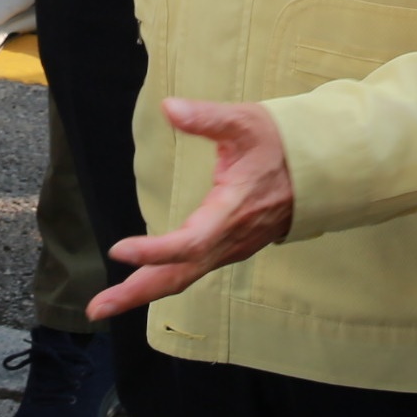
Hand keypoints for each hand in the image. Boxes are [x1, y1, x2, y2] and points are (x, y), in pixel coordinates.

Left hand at [88, 97, 295, 319]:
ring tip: (106, 304)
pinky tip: (141, 283)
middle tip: (98, 308)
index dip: (154, 250)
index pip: (189, 242)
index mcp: (231, 211)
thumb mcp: (244, 122)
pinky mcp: (228, 248)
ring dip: (145, 291)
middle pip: (180, 275)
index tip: (119, 250)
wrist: (318, 170)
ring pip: (184, 277)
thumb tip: (169, 107)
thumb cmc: (278, 144)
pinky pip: (192, 271)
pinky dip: (163, 280)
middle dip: (137, 293)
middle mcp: (229, 239)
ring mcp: (230, 248)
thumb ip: (206, 117)